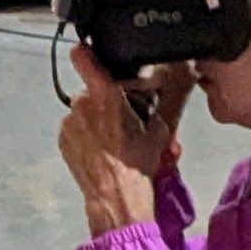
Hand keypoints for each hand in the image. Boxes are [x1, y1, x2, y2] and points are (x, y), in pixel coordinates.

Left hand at [57, 46, 177, 235]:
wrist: (116, 199)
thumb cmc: (139, 163)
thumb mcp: (161, 129)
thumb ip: (173, 94)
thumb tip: (187, 68)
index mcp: (104, 95)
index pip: (83, 58)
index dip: (87, 51)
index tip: (90, 50)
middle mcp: (81, 104)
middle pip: (93, 89)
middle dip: (106, 98)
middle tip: (125, 117)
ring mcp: (69, 123)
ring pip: (84, 109)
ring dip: (96, 117)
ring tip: (115, 138)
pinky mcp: (63, 140)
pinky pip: (75, 127)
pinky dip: (86, 133)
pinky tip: (102, 147)